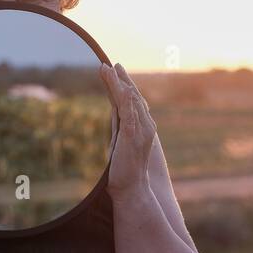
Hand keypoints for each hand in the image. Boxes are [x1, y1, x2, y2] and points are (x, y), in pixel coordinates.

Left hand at [100, 62, 156, 202]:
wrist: (131, 189)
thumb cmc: (124, 168)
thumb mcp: (120, 140)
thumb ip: (120, 124)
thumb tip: (114, 109)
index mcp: (141, 126)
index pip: (132, 101)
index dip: (123, 85)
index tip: (115, 71)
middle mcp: (145, 125)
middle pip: (132, 97)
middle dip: (122, 79)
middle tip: (112, 64)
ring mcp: (140, 130)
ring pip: (129, 101)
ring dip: (118, 83)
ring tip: (107, 69)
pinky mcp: (132, 136)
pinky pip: (129, 113)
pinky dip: (124, 98)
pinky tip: (119, 88)